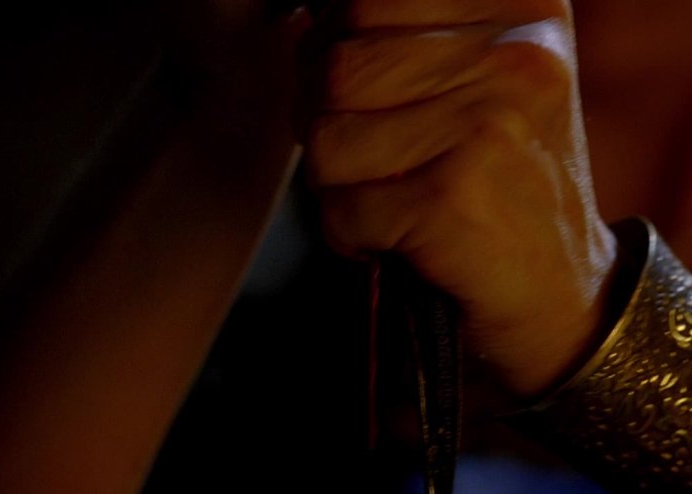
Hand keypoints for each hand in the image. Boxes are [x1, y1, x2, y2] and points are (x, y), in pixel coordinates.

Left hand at [300, 0, 618, 398]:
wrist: (559, 293)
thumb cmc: (503, 186)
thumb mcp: (479, 84)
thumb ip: (404, 40)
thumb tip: (312, 24)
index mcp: (518, 9)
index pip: (366, 0)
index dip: (338, 51)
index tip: (364, 97)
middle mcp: (513, 54)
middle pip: (336, 65)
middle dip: (326, 122)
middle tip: (368, 159)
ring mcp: (487, 125)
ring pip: (326, 137)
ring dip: (337, 184)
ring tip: (386, 198)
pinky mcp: (453, 197)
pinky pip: (341, 208)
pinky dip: (350, 234)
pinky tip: (395, 239)